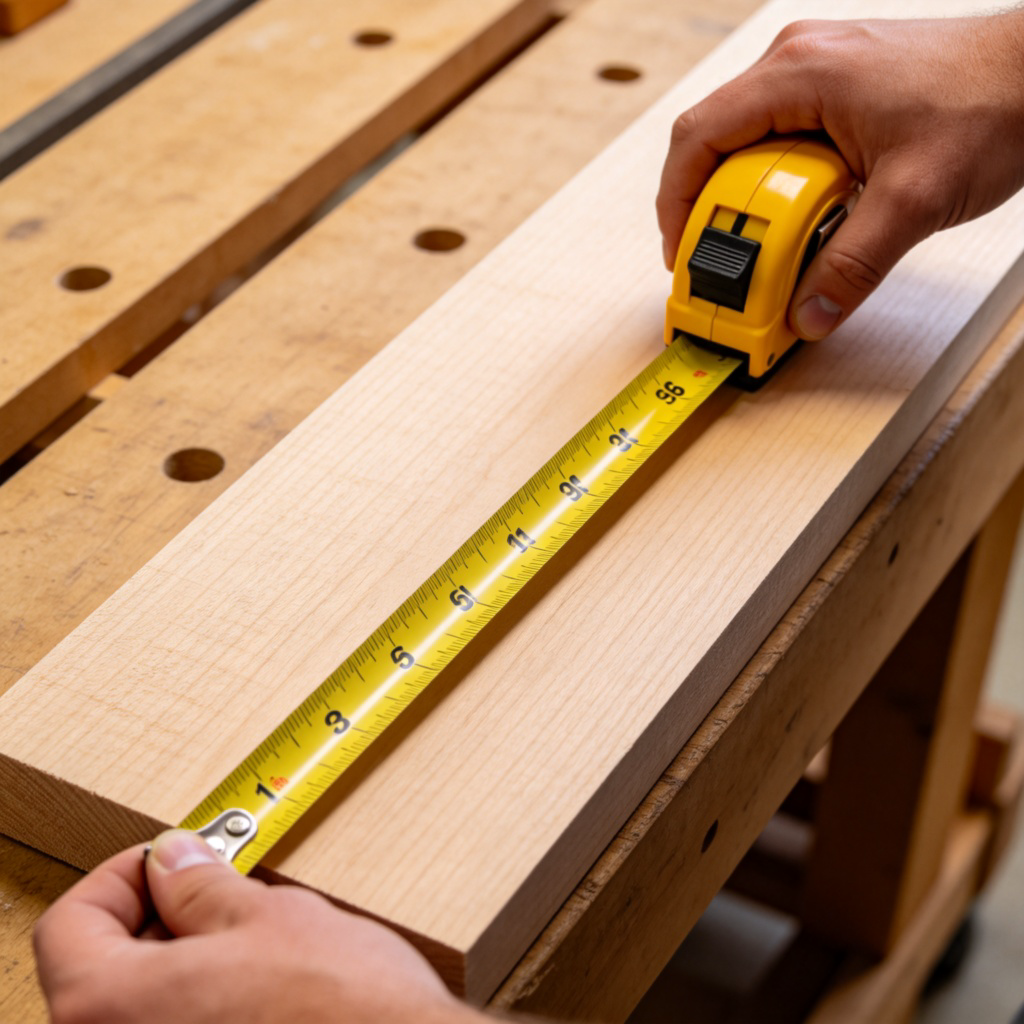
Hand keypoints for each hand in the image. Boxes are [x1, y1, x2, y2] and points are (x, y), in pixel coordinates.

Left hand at [34, 829, 486, 1023]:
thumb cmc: (339, 1007)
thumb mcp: (265, 917)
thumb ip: (199, 885)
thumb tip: (172, 859)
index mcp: (112, 1007)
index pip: (69, 927)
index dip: (118, 876)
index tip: (165, 858)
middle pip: (98, 969)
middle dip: (155, 914)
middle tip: (213, 883)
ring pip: (141, 1004)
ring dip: (180, 957)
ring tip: (245, 929)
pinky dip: (200, 998)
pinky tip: (257, 980)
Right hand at [656, 12, 1023, 338]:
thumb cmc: (992, 102)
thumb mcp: (915, 200)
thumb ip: (853, 266)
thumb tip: (809, 313)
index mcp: (800, 74)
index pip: (697, 138)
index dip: (675, 203)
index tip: (682, 253)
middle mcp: (796, 63)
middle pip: (714, 143)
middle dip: (712, 211)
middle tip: (726, 262)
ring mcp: (814, 71)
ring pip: (746, 143)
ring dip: (747, 200)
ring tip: (768, 245)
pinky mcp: (834, 88)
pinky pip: (779, 139)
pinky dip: (777, 184)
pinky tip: (800, 216)